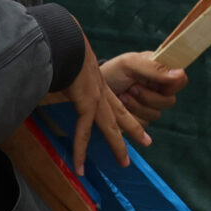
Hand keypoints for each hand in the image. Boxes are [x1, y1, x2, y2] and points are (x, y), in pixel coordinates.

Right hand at [46, 37, 145, 173]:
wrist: (64, 42)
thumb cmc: (65, 49)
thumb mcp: (74, 61)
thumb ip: (77, 72)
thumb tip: (85, 77)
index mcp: (97, 83)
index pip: (115, 101)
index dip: (125, 111)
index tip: (134, 119)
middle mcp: (101, 91)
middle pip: (120, 114)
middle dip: (132, 128)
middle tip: (146, 142)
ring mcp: (96, 97)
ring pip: (110, 126)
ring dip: (118, 145)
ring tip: (124, 163)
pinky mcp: (88, 102)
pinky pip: (83, 133)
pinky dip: (80, 152)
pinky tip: (80, 168)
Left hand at [101, 51, 188, 124]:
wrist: (90, 89)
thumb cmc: (112, 71)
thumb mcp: (131, 64)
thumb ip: (155, 68)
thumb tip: (180, 73)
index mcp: (160, 71)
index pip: (180, 81)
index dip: (173, 84)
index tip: (158, 83)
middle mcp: (158, 88)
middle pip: (169, 101)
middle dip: (148, 97)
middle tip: (132, 88)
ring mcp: (149, 104)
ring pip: (156, 114)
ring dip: (137, 106)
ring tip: (123, 95)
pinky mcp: (140, 119)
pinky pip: (143, 124)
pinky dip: (130, 116)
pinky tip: (122, 105)